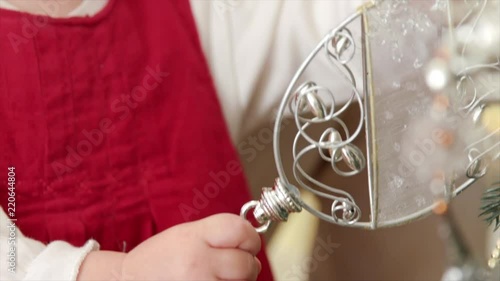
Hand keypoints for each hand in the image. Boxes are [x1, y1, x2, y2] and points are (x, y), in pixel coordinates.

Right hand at [123, 213, 261, 279]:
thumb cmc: (161, 259)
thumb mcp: (187, 233)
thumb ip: (220, 234)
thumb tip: (253, 244)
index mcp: (194, 238)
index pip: (240, 231)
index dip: (249, 237)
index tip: (246, 242)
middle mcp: (198, 264)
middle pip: (246, 264)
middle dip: (246, 264)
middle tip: (233, 265)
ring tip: (217, 277)